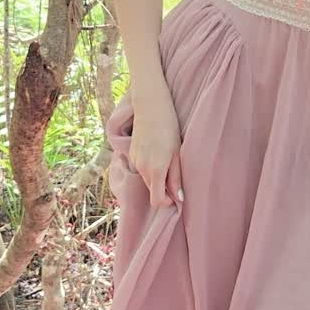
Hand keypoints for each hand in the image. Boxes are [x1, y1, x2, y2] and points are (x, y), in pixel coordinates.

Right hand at [128, 92, 184, 209]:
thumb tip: (178, 198)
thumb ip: (176, 177)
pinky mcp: (131, 154)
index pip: (157, 200)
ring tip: (167, 159)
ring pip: (146, 179)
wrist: (150, 107)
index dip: (167, 202)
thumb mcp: (177, 154)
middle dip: (162, 188)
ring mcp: (134, 161)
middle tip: (175, 174)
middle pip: (152, 190)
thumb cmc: (168, 128)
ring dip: (156, 177)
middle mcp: (141, 168)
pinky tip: (156, 152)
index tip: (175, 195)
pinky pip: (140, 169)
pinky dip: (148, 168)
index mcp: (155, 170)